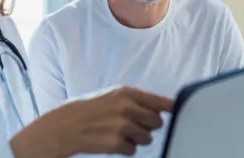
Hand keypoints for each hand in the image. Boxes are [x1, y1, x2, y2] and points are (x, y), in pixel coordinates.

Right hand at [10, 86, 173, 157]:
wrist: (65, 125)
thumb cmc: (89, 108)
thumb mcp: (112, 95)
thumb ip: (136, 99)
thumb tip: (163, 106)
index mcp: (127, 93)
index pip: (160, 101)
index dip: (170, 108)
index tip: (178, 110)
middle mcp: (127, 107)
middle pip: (156, 122)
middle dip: (147, 126)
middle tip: (130, 124)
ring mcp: (123, 126)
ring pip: (147, 138)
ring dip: (136, 138)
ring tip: (117, 131)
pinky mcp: (117, 144)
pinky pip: (133, 150)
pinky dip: (125, 148)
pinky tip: (110, 140)